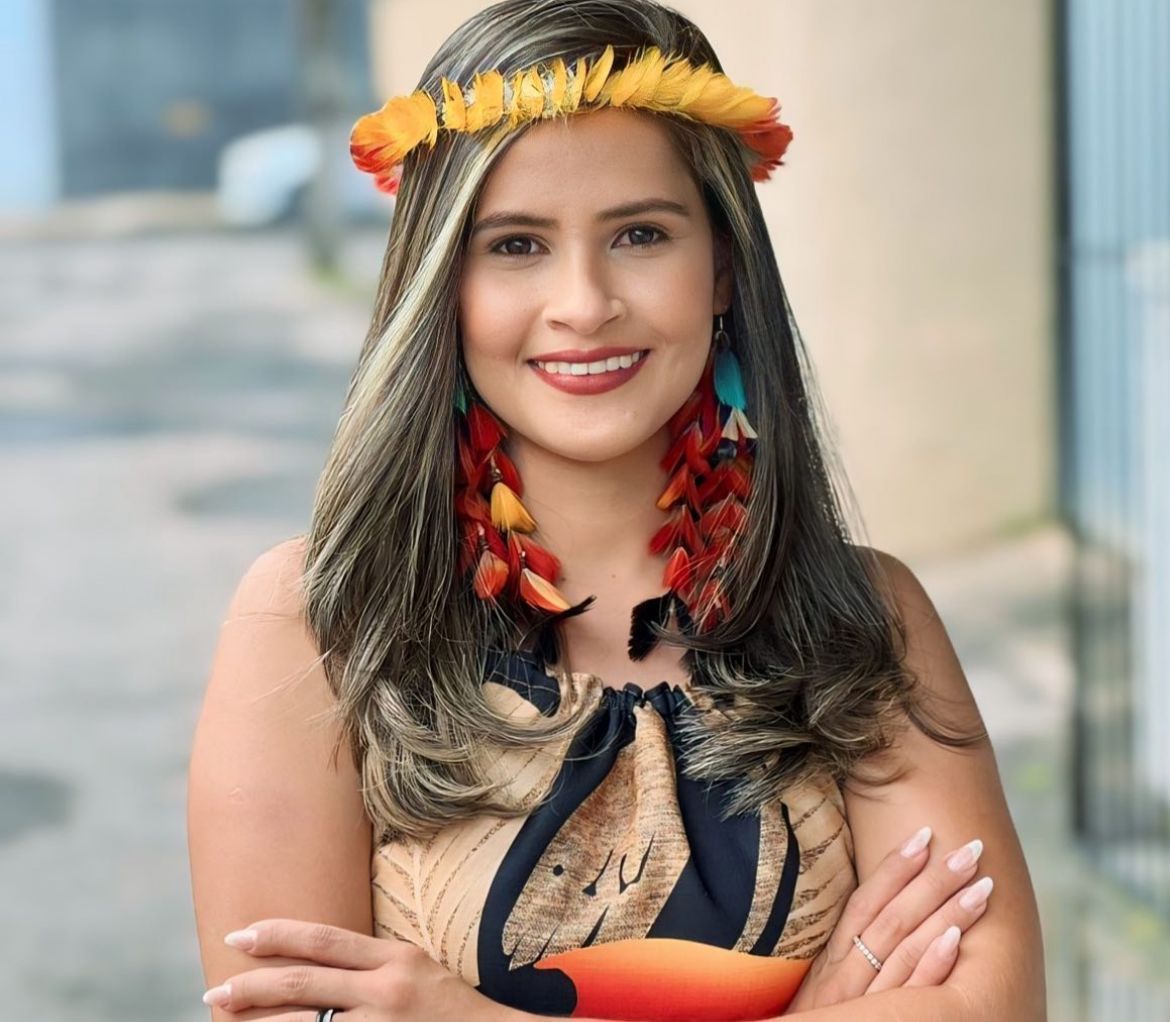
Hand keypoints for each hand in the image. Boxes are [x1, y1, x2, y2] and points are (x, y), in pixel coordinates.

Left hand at [200, 918, 517, 1020]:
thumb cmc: (453, 1009)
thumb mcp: (416, 970)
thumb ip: (372, 964)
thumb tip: (316, 962)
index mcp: (396, 958)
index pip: (325, 939)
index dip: (278, 935)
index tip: (240, 934)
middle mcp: (387, 990)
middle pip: (305, 982)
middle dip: (253, 985)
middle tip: (216, 988)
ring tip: (228, 1018)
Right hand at [785, 826, 991, 1012]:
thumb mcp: (822, 995)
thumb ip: (846, 961)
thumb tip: (877, 921)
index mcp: (830, 963)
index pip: (864, 902)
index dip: (894, 867)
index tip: (924, 834)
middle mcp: (844, 977)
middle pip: (892, 917)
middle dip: (934, 878)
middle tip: (971, 847)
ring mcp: (863, 1004)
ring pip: (906, 947)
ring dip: (946, 911)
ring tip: (983, 883)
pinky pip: (911, 993)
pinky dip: (932, 962)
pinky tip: (956, 937)